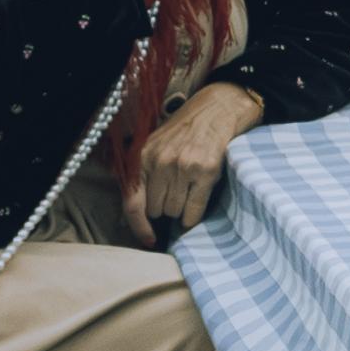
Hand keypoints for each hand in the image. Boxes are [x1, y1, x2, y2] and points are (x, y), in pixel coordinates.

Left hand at [134, 79, 260, 230]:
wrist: (216, 110)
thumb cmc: (184, 133)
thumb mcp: (154, 147)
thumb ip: (143, 175)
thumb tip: (136, 216)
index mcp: (143, 157)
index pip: (133, 203)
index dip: (139, 227)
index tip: (149, 239)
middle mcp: (160, 162)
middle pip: (157, 210)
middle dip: (165, 208)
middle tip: (175, 194)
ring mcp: (183, 167)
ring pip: (175, 212)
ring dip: (181, 209)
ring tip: (188, 191)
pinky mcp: (206, 171)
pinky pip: (194, 210)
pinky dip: (194, 216)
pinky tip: (196, 207)